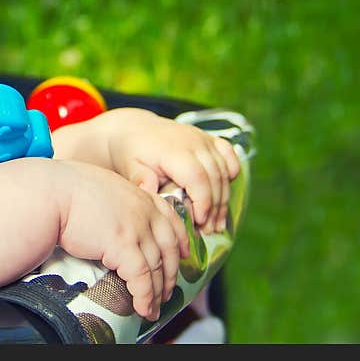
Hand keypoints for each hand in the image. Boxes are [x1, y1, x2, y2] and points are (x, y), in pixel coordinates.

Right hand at [56, 160, 189, 319]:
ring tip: (153, 308)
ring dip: (158, 292)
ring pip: (157, 267)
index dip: (181, 240)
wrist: (51, 194)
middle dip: (171, 274)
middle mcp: (144, 212)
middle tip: (167, 291)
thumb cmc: (66, 189)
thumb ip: (117, 202)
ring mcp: (136, 228)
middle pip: (169, 248)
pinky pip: (141, 278)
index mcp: (140, 196)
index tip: (184, 253)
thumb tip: (114, 219)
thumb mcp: (102, 187)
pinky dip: (144, 297)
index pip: (171, 219)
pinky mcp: (123, 246)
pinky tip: (143, 309)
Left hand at [101, 108, 240, 234]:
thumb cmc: (131, 151)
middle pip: (214, 178)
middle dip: (214, 208)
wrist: (134, 130)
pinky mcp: (210, 140)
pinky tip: (222, 194)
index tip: (199, 222)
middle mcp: (193, 142)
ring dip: (223, 199)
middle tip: (208, 230)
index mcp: (173, 150)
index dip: (203, 202)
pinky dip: (230, 175)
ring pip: (224, 172)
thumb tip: (148, 191)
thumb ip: (140, 180)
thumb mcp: (129, 166)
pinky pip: (230, 156)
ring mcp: (203, 139)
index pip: (197, 178)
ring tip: (216, 224)